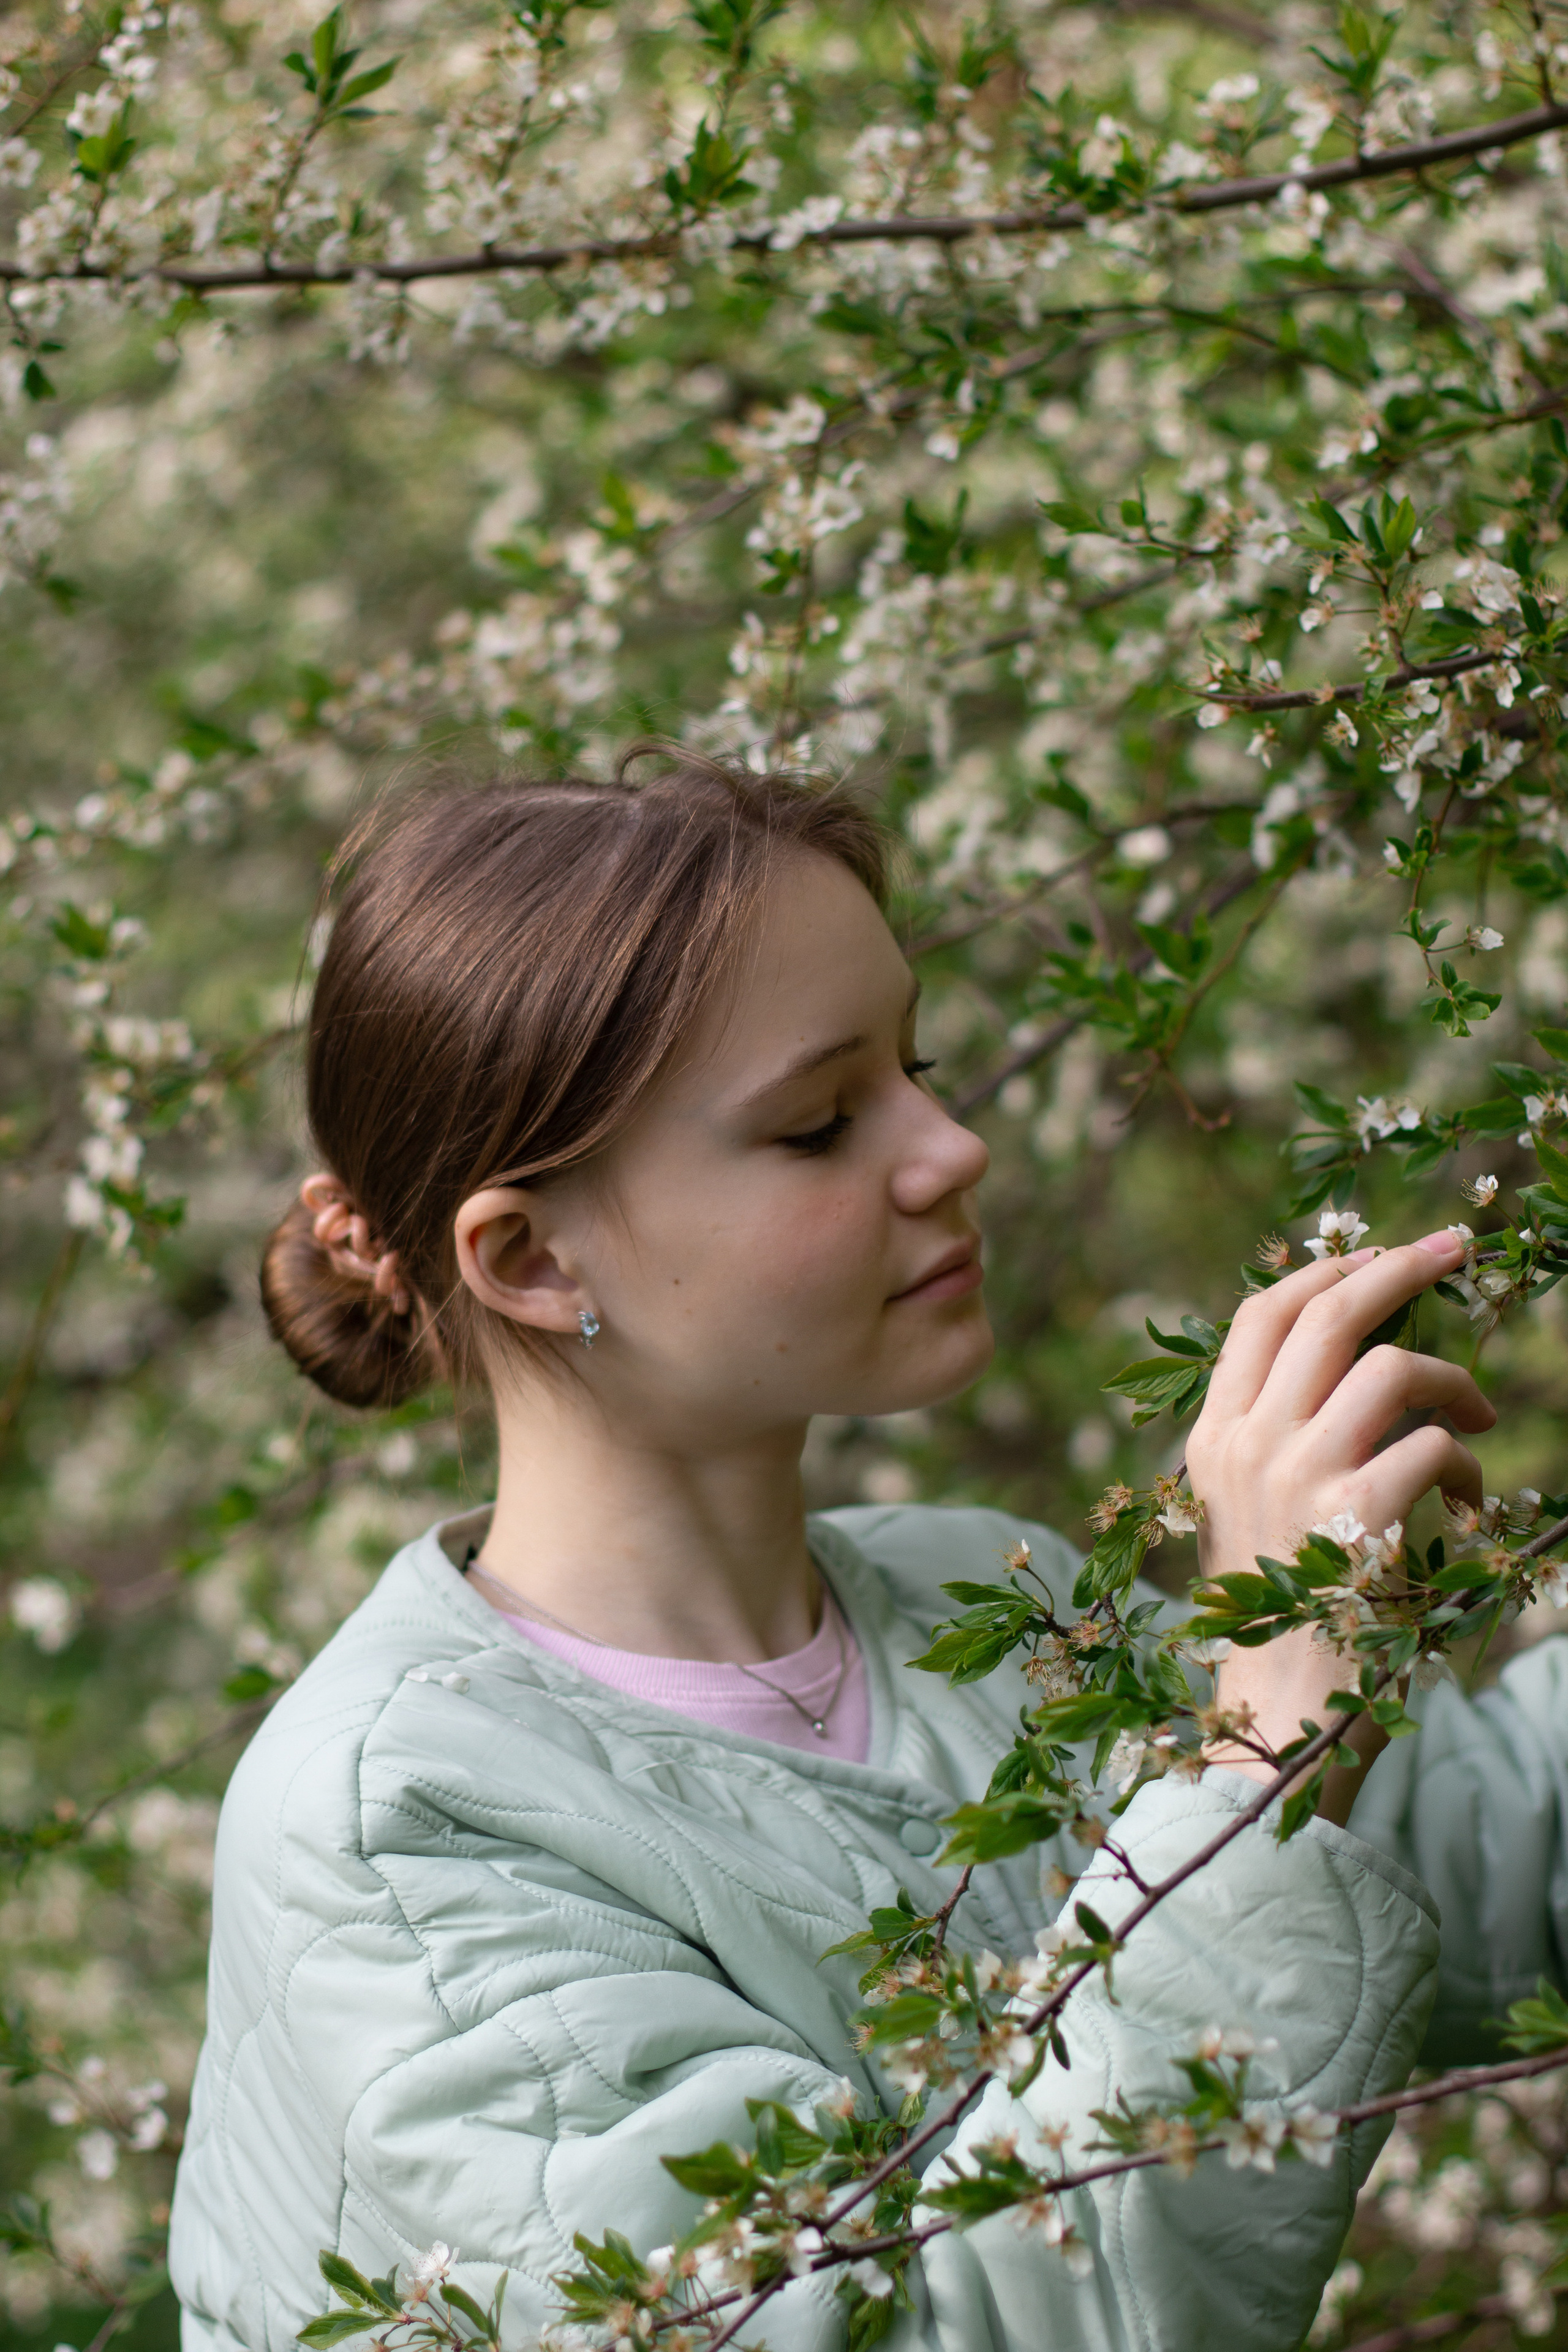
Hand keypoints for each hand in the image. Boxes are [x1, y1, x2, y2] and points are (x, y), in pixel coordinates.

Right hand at [1184, 1231, 1494, 1823]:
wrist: (1277, 1717)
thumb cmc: (1280, 1612)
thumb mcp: (1253, 1508)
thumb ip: (1283, 1434)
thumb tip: (1359, 1351)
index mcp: (1215, 1437)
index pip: (1262, 1314)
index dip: (1326, 1270)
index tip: (1379, 1250)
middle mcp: (1248, 1444)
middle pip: (1327, 1313)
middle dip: (1398, 1266)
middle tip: (1454, 1246)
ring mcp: (1298, 1476)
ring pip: (1389, 1367)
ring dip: (1452, 1380)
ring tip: (1475, 1417)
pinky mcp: (1356, 1515)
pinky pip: (1432, 1447)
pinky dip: (1466, 1466)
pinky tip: (1468, 1503)